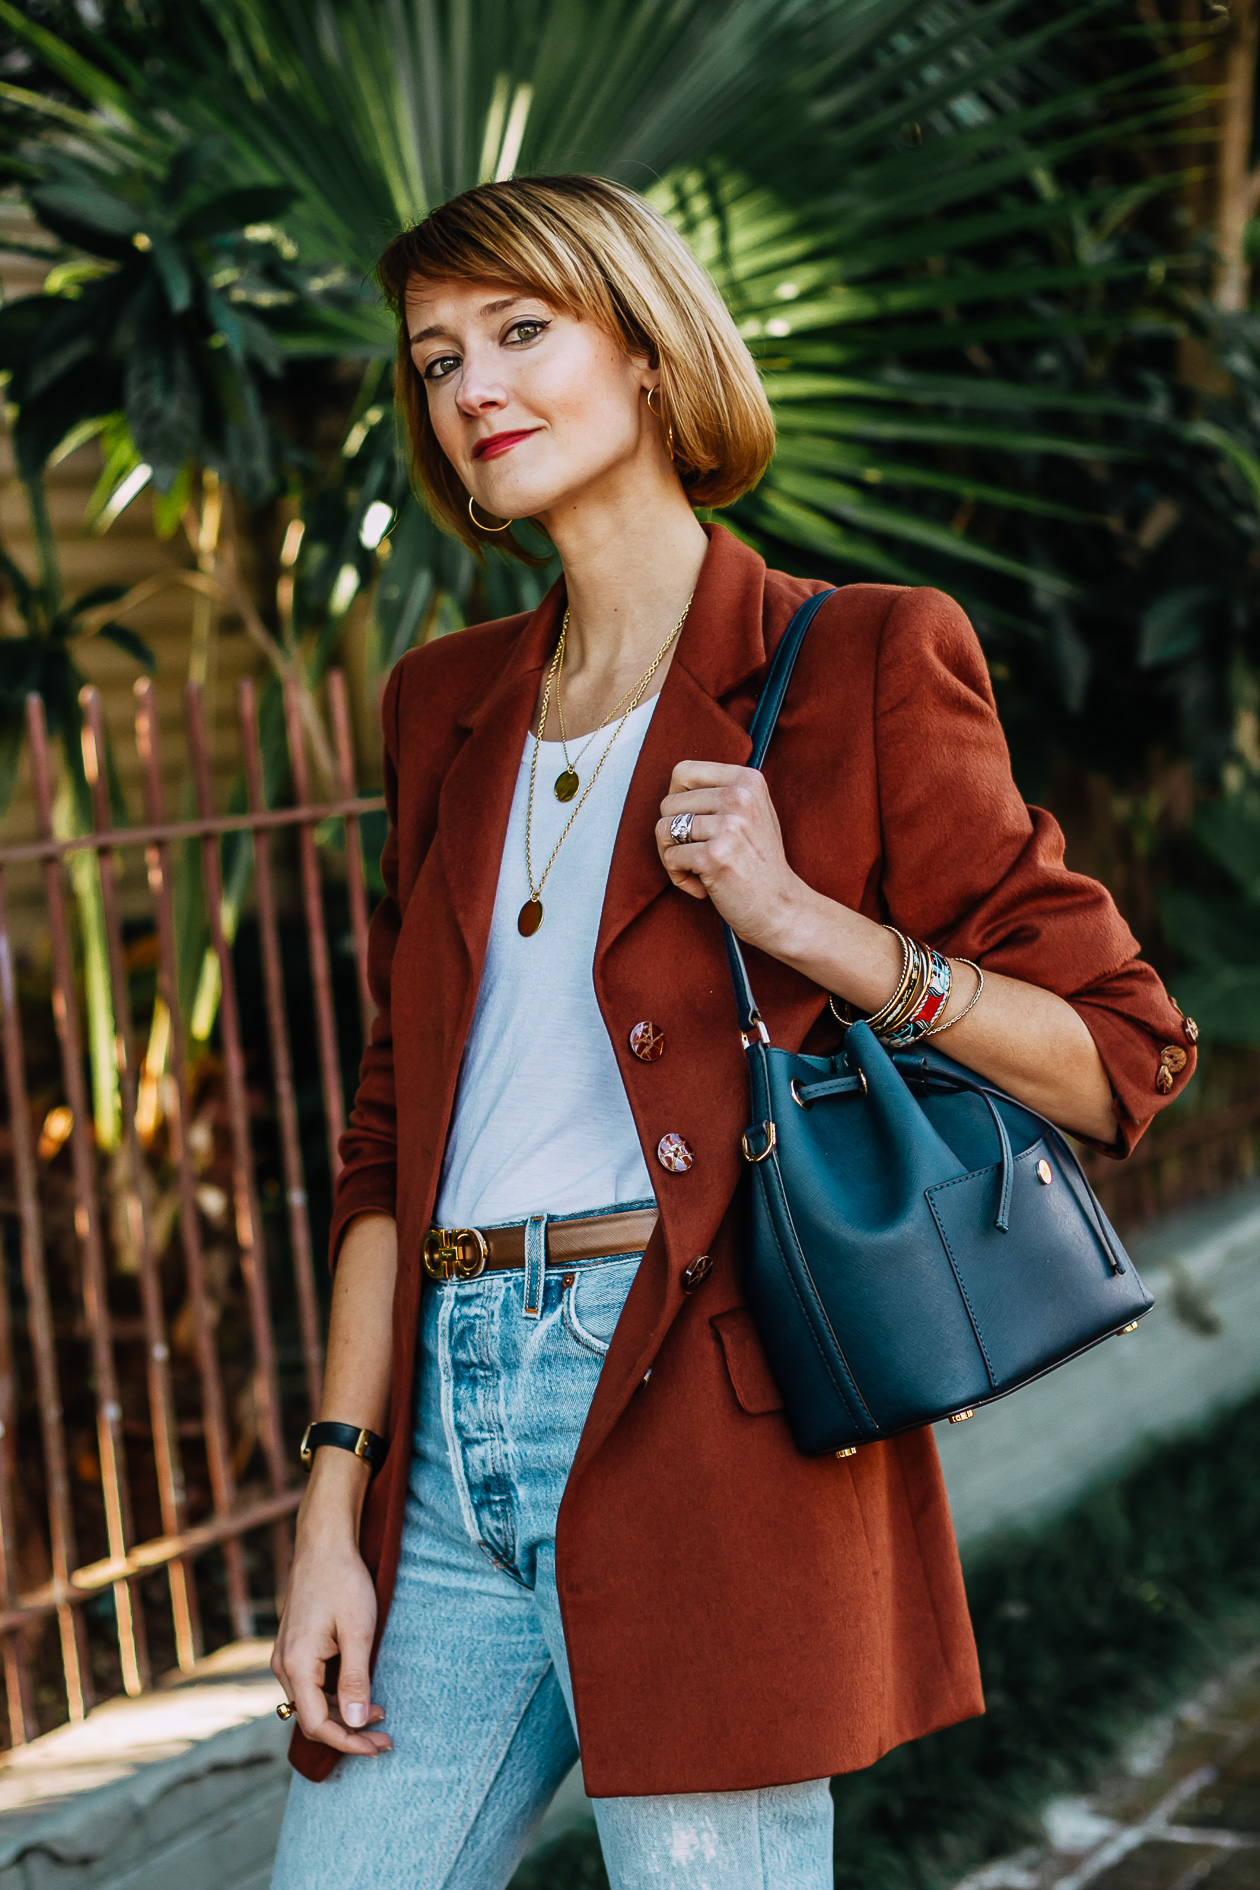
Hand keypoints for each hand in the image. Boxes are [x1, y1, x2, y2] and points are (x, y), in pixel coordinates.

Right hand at [271, 1505, 390, 1756]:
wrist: (324, 1543)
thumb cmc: (343, 1581)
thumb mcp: (359, 1631)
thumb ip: (355, 1679)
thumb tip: (353, 1724)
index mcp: (296, 1665)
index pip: (317, 1725)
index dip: (348, 1742)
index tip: (379, 1747)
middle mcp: (283, 1666)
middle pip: (312, 1719)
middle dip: (348, 1733)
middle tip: (384, 1739)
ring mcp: (285, 1656)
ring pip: (311, 1703)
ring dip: (342, 1715)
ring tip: (379, 1714)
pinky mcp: (293, 1647)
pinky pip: (310, 1685)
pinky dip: (334, 1696)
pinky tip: (359, 1693)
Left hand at [657, 760, 804, 953]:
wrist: (781, 907)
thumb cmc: (758, 863)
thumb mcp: (751, 813)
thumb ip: (720, 792)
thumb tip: (675, 783)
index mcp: (748, 780)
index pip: (683, 771)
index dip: (677, 799)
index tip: (692, 822)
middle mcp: (740, 797)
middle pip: (668, 803)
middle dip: (672, 833)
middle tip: (695, 853)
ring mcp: (729, 826)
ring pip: (664, 830)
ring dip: (673, 856)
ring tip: (698, 869)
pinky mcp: (715, 856)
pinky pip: (670, 858)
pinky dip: (678, 877)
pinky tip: (702, 886)